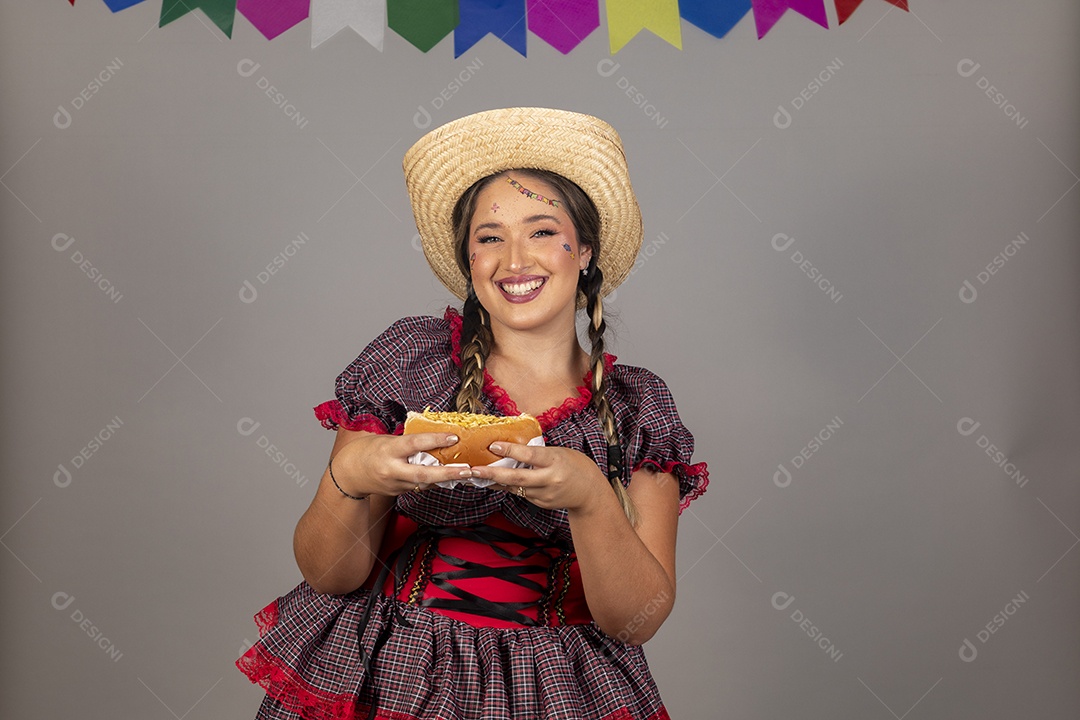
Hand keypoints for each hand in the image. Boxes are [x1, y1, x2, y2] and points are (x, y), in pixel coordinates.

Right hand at [332, 431, 472, 496]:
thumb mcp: (385, 439)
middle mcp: (392, 469)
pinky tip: (447, 478)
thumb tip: (432, 435)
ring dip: (446, 479)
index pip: (415, 444)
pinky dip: (434, 482)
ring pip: (424, 483)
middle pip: (424, 474)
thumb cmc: (367, 450)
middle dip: (448, 473)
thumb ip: (406, 440)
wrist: (347, 474)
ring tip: (466, 473)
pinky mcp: (398, 493)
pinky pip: (419, 487)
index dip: (435, 440)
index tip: (454, 437)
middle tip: (469, 470)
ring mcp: (395, 484)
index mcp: (388, 450)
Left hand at [467, 442, 609, 511]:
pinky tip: (495, 482)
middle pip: (516, 478)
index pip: (529, 455)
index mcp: (554, 461)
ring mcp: (544, 494)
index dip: (510, 450)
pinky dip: (507, 487)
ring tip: (475, 476)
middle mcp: (549, 479)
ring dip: (493, 482)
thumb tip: (510, 448)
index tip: (492, 445)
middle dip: (492, 474)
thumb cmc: (574, 465)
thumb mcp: (558, 452)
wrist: (590, 491)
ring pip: (514, 488)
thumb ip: (536, 452)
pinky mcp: (540, 503)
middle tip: (473, 470)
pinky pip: (520, 493)